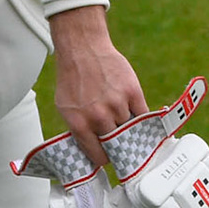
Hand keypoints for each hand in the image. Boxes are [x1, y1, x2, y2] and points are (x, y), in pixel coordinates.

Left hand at [48, 6, 147, 169]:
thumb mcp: (65, 108)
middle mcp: (99, 117)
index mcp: (80, 124)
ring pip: (130, 129)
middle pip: (118, 145)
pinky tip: (139, 119)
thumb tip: (92, 150)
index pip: (100, 155)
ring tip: (124, 122)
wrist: (83, 49)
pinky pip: (143, 115)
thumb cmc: (73, 78)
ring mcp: (117, 104)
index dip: (106, 158)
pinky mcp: (132, 91)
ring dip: (128, 127)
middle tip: (122, 145)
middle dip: (119, 147)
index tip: (110, 157)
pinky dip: (142, 119)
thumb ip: (78, 130)